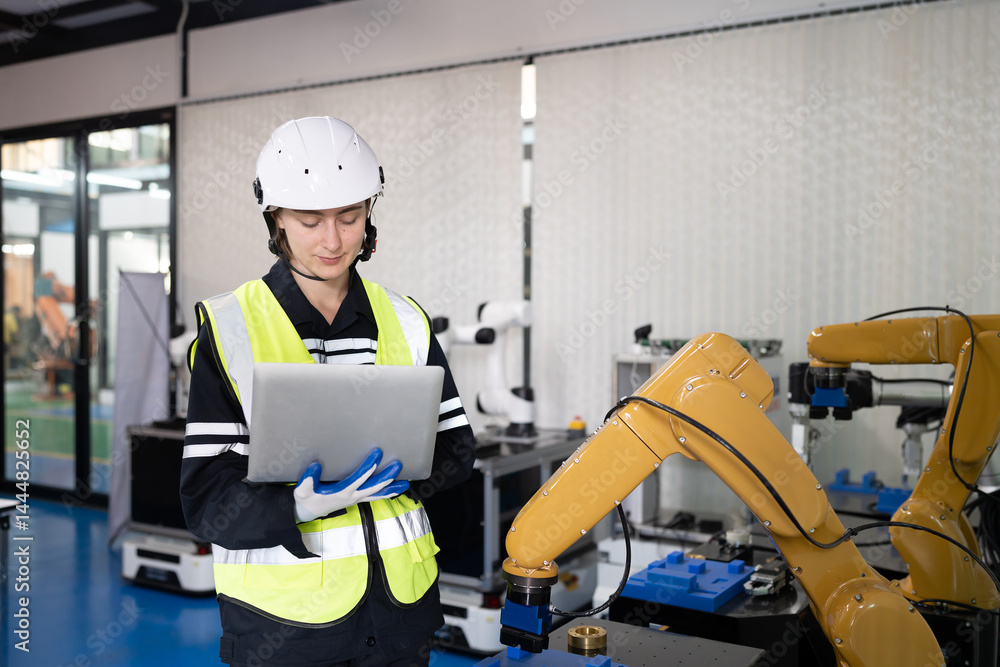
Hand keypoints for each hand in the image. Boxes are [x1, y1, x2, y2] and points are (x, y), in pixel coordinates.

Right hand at [293, 448, 408, 522]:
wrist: (306, 512)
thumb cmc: (305, 498)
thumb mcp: (302, 489)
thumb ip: (308, 479)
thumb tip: (316, 466)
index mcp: (341, 492)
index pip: (359, 477)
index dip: (369, 466)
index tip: (378, 453)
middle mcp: (352, 496)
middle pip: (373, 486)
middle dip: (386, 476)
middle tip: (398, 464)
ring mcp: (355, 499)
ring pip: (377, 493)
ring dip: (391, 487)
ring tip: (406, 483)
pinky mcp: (356, 499)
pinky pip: (374, 497)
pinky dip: (386, 494)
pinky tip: (396, 490)